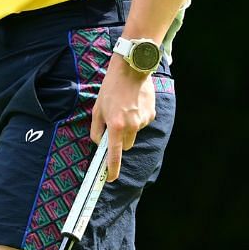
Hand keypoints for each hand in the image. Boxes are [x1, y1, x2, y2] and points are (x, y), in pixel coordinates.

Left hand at [90, 61, 155, 182]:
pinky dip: (137, 119)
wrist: (131, 71)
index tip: (110, 178)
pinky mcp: (151, 115)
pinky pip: (142, 123)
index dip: (112, 168)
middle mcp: (131, 126)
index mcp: (115, 125)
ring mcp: (143, 121)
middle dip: (120, 141)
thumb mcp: (97, 110)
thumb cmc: (111, 89)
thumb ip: (96, 130)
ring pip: (134, 134)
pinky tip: (133, 105)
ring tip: (123, 109)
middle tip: (114, 125)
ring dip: (129, 128)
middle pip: (126, 146)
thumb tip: (99, 143)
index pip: (114, 153)